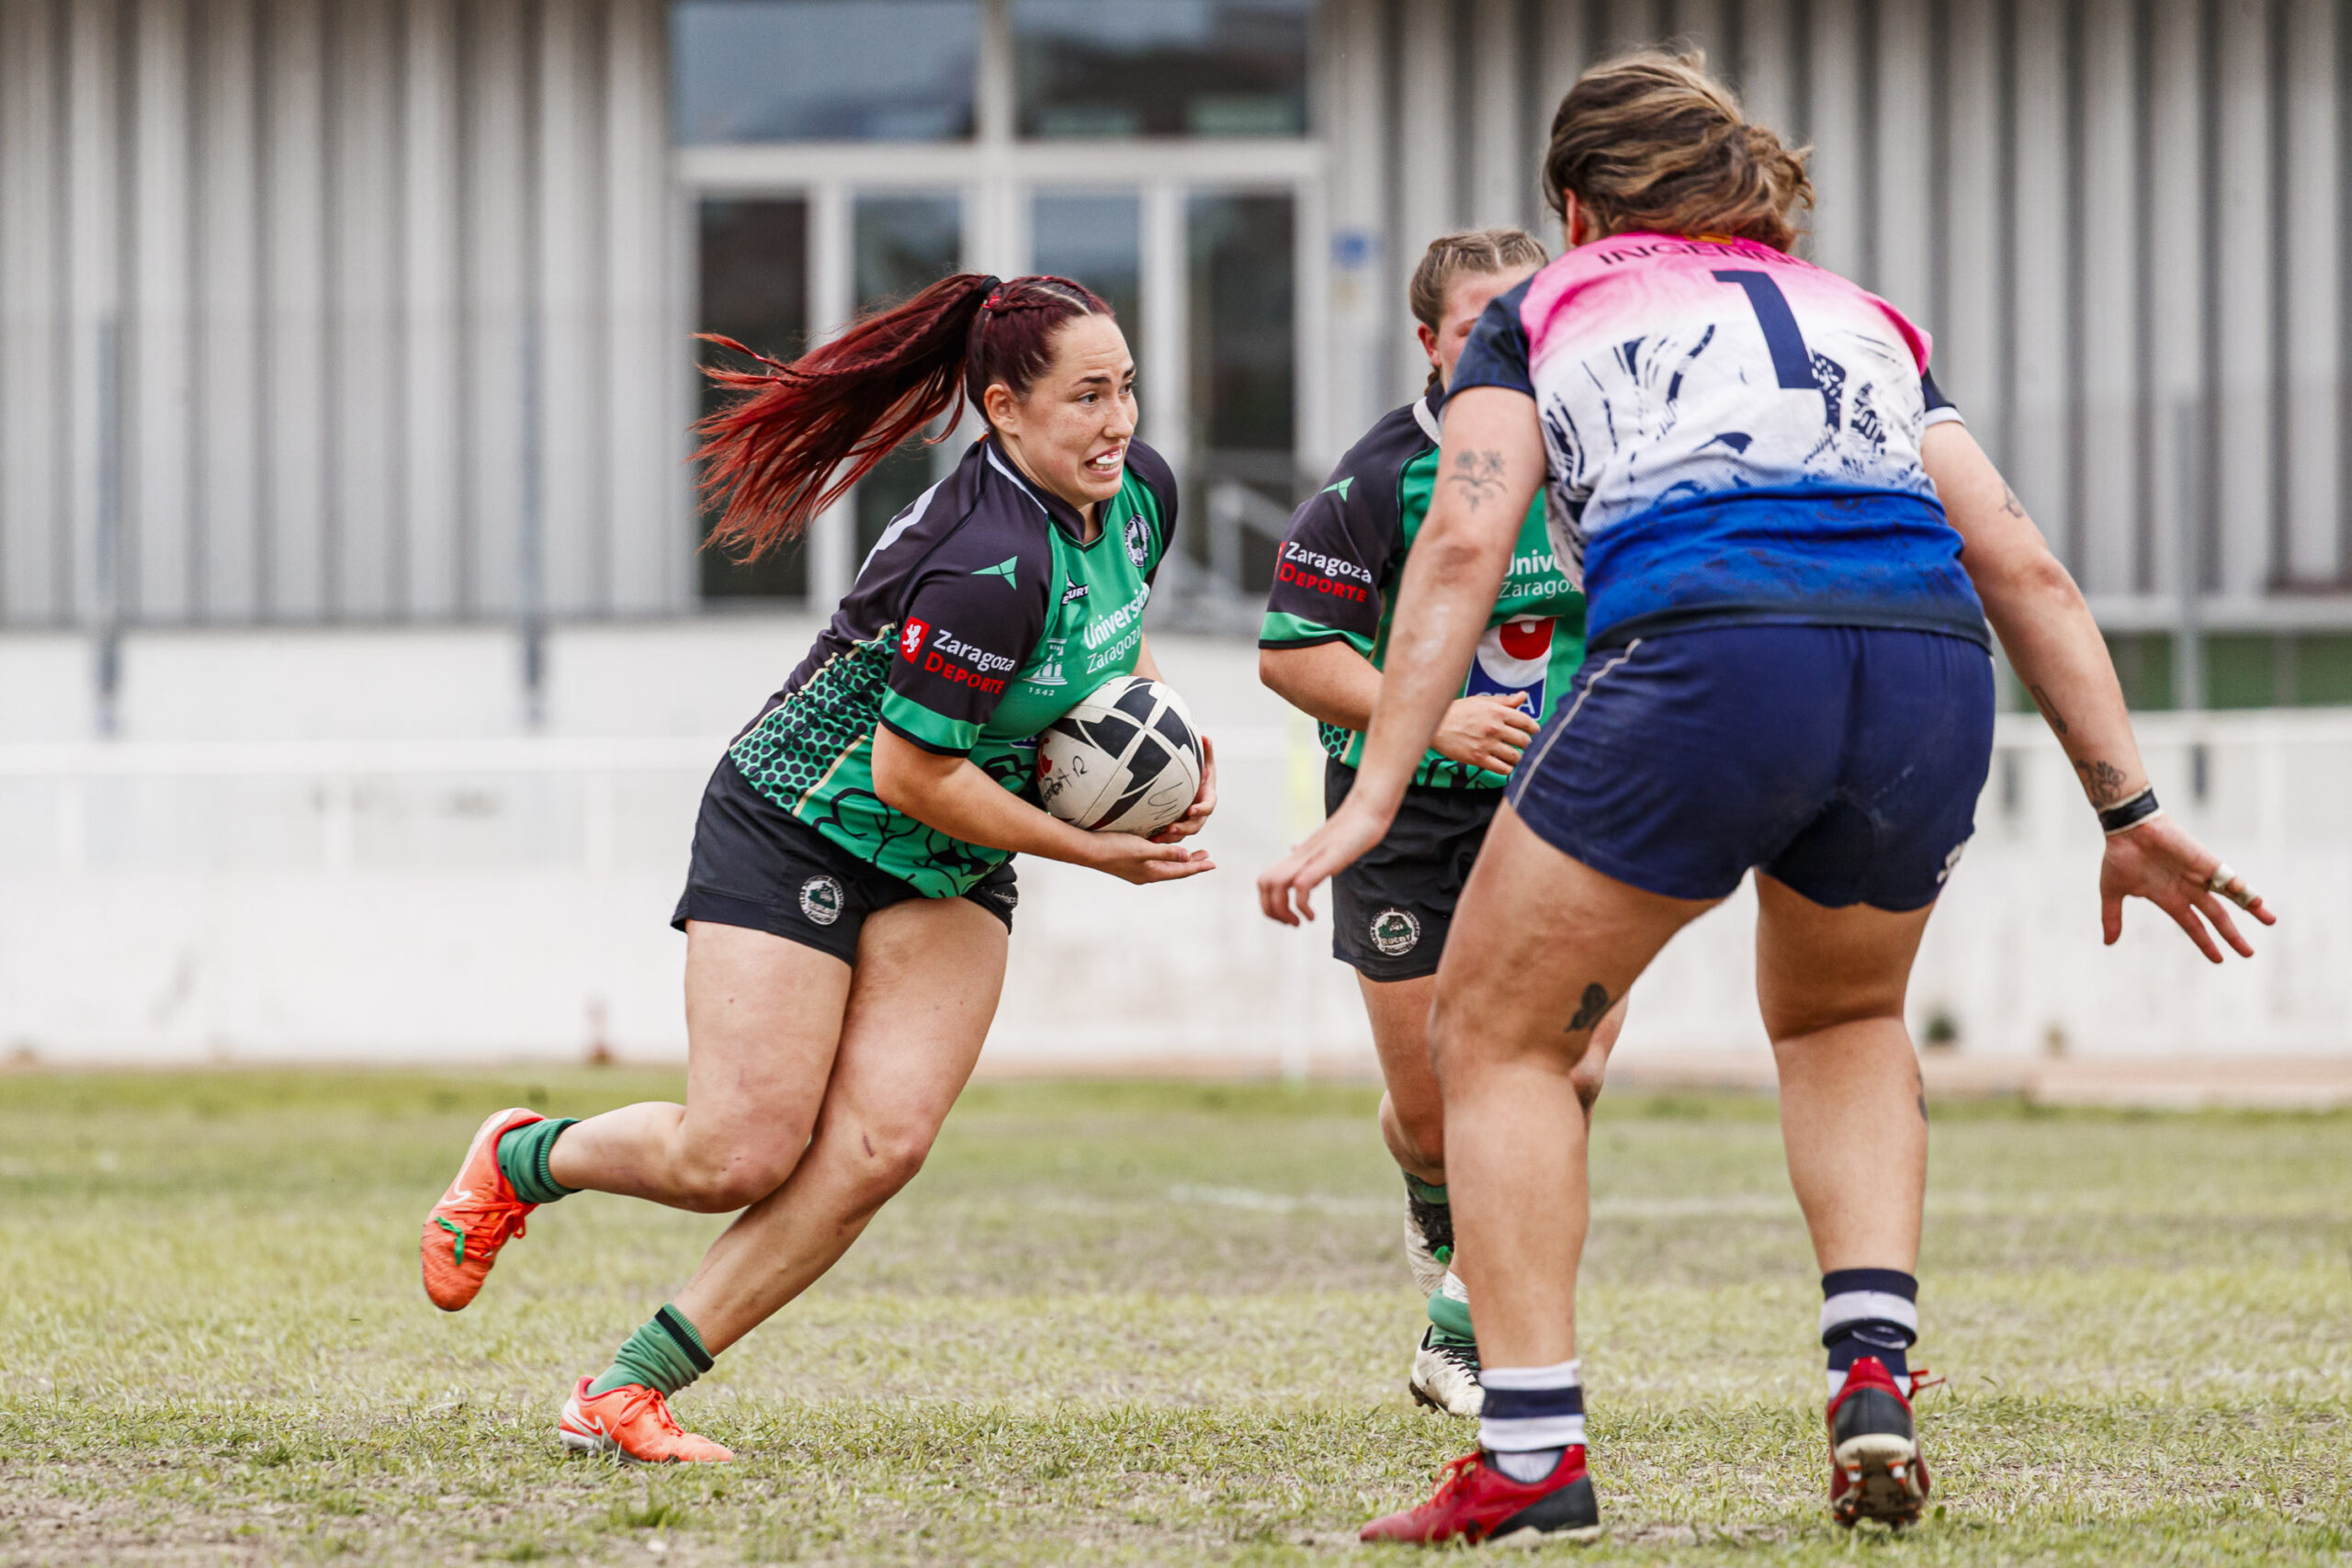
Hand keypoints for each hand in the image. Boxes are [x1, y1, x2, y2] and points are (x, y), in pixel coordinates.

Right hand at [1085, 832, 1215, 885]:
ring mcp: (1137, 870)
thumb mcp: (1143, 849)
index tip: (1213, 863)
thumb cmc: (1115, 848)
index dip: (1198, 866)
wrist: (1087, 850)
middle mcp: (1146, 874)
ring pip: (1165, 865)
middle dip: (1192, 862)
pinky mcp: (1129, 863)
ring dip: (1179, 859)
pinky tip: (1165, 850)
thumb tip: (1186, 856)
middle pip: (1175, 869)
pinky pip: (1155, 861)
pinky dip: (1166, 856)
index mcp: (1152, 873)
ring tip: (1191, 853)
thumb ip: (1165, 852)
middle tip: (1207, 856)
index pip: (1181, 871)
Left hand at [1151, 734, 1216, 843]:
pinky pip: (1172, 836)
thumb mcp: (1203, 760)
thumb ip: (1206, 750)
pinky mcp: (1178, 825)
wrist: (1190, 783)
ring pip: (1183, 834)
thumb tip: (1205, 736)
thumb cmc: (1198, 770)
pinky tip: (1149, 840)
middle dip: (1183, 828)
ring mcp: (1189, 821)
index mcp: (1208, 798)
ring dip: (1171, 838)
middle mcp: (1200, 813)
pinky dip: (1162, 839)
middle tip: (1171, 828)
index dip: (1201, 810)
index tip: (1191, 810)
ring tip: (1157, 838)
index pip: (1208, 806)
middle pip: (1195, 825)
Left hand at [1258, 792, 1397, 924]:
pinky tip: (1312, 916)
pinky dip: (1301, 907)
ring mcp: (1310, 858)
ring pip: (1275, 885)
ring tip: (1299, 923)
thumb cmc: (1352, 829)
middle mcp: (1299, 857)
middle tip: (1291, 923)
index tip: (1287, 916)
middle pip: (1263, 883)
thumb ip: (1307, 852)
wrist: (1367, 811)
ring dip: (1282, 911)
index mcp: (1297, 856)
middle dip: (1270, 910)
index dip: (1268, 902)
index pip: (1264, 880)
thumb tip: (1293, 848)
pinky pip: (1300, 885)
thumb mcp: (1324, 845)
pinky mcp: (1324, 860)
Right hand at [1431, 693, 1539, 774]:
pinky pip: (1503, 769)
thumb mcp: (1481, 701)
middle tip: (1522, 745)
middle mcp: (1495, 728)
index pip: (1527, 722)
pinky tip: (1504, 764)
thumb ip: (1505, 701)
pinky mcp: (1478, 759)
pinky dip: (1507, 768)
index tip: (1533, 732)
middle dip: (1526, 744)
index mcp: (1497, 712)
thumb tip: (1524, 696)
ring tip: (1513, 756)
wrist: (1435, 725)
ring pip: (1515, 757)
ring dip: (1517, 757)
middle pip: (1524, 741)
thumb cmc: (1458, 711)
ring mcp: (1487, 745)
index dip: (1534, 729)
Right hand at [2099, 813, 2276, 962]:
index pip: (2194, 927)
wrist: (2127, 828)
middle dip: (2233, 936)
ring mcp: (2199, 876)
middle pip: (2218, 917)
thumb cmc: (2119, 856)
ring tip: (2270, 920)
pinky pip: (2229, 878)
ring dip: (2251, 909)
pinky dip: (2244, 889)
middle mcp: (2189, 890)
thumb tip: (2107, 942)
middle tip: (2249, 954)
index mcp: (2170, 899)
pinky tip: (2256, 901)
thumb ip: (2112, 917)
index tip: (2219, 959)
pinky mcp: (2205, 862)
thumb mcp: (2112, 892)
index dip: (2206, 943)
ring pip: (2231, 897)